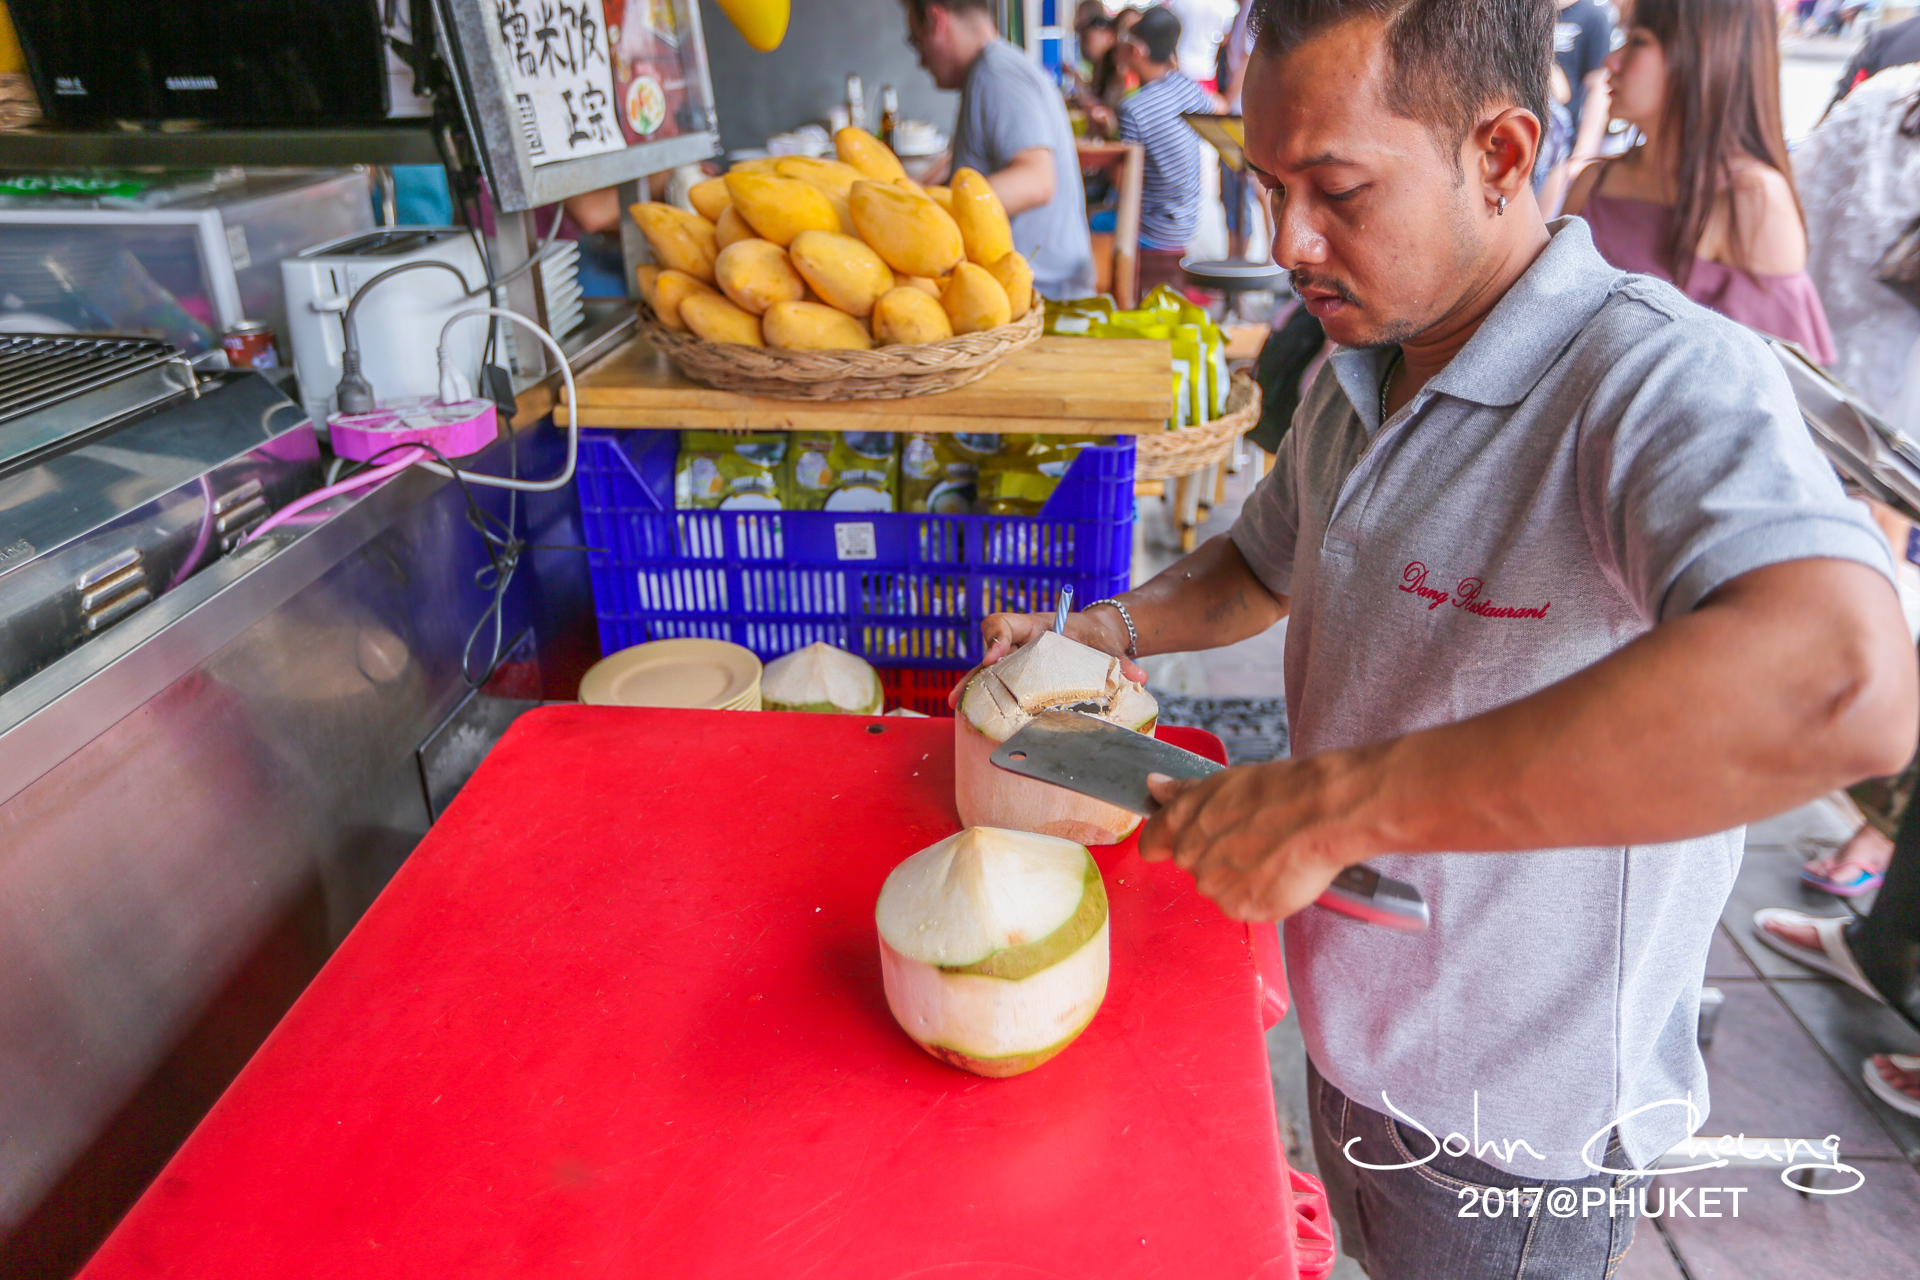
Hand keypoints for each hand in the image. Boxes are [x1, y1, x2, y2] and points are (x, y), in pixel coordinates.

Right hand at [946, 607, 1148, 707]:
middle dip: (975, 672)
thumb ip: (1120, 660)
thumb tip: (1140, 676)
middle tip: (961, 694)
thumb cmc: (1096, 637)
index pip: (1005, 623)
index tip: (994, 657)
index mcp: (1036, 625)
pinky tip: (972, 713)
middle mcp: (1019, 641)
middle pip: (989, 650)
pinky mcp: (1017, 674)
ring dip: (971, 687)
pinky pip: (996, 682)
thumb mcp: (1107, 646)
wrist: (1095, 636)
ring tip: (956, 706)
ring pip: (987, 670)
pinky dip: (984, 695)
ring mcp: (1015, 658)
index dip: (996, 638)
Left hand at [1137, 754, 1373, 921]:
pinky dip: (1263, 894)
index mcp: (1181, 822)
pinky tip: (1281, 871)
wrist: (1321, 813)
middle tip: (1250, 837)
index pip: (1152, 842)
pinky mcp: (1244, 910)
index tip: (1181, 838)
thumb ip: (1184, 792)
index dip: (1166, 840)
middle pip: (1192, 865)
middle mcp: (1191, 858)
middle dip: (1215, 855)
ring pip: (1221, 887)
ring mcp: (1216, 888)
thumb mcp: (1225, 781)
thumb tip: (1155, 786)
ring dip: (1240, 876)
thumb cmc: (1279, 791)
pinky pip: (1247, 906)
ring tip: (1272, 852)